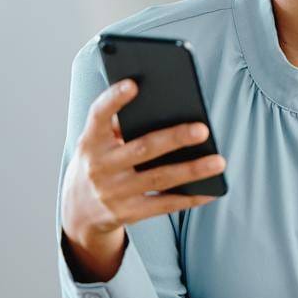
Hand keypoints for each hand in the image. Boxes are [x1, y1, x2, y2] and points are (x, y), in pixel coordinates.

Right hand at [60, 77, 224, 279]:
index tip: (133, 83)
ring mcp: (114, 192)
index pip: (99, 115)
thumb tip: (167, 108)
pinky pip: (164, 205)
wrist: (78, 211)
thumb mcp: (96, 143)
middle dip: (174, 138)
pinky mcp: (128, 213)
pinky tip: (211, 190)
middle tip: (203, 129)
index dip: (114, 99)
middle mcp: (100, 166)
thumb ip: (120, 125)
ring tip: (219, 161)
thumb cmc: (98, 162)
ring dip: (192, 170)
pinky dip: (190, 198)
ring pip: (159, 178)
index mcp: (91, 141)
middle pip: (142, 149)